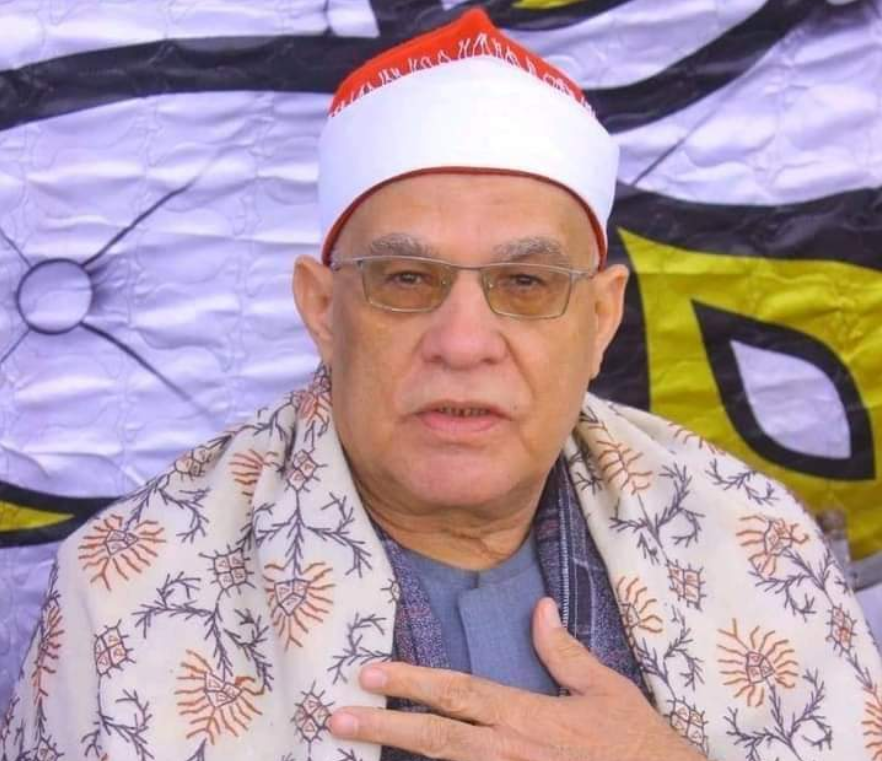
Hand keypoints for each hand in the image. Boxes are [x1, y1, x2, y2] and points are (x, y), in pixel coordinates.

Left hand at [328, 597, 705, 760]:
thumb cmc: (635, 741)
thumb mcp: (605, 687)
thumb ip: (564, 650)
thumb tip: (538, 606)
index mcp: (529, 716)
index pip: (460, 693)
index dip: (413, 683)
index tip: (371, 673)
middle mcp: (511, 752)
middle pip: (438, 739)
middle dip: (384, 726)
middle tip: (338, 719)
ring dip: (401, 757)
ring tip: (356, 747)